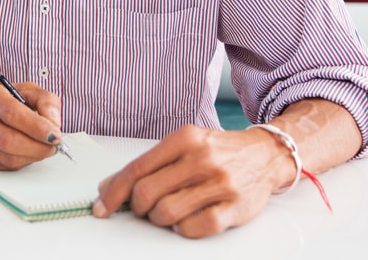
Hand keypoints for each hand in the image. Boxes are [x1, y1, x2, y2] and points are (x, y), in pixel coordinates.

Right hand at [0, 79, 63, 170]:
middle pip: (8, 140)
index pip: (11, 113)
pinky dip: (21, 163)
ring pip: (7, 158)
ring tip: (43, 148)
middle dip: (37, 147)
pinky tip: (26, 152)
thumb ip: (46, 100)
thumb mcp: (28, 91)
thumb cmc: (6, 100)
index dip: (36, 127)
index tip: (55, 135)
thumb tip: (53, 123)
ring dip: (32, 157)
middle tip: (53, 147)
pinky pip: (2, 167)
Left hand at [91, 124, 291, 237]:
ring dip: (159, 219)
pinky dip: (183, 229)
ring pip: (168, 212)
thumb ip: (150, 164)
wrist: (266, 154)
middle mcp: (201, 158)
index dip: (114, 192)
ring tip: (167, 213)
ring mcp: (220, 183)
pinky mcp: (235, 207)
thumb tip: (109, 187)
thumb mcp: (184, 145)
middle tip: (143, 209)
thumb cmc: (218, 151)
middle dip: (138, 208)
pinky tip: (186, 220)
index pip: (136, 169)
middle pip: (147, 193)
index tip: (102, 207)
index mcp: (183, 138)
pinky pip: (196, 228)